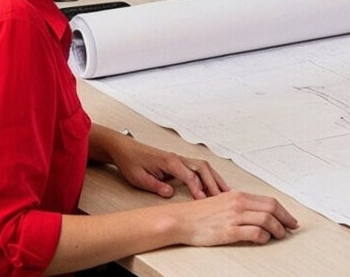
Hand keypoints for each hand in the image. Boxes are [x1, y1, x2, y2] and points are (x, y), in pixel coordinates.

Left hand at [99, 131, 227, 198]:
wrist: (125, 149)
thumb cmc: (131, 162)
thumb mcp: (139, 178)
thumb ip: (155, 185)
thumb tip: (170, 193)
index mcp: (169, 161)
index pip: (189, 175)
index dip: (198, 188)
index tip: (203, 200)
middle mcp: (177, 158)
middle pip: (202, 169)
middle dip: (213, 183)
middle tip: (222, 197)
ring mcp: (180, 159)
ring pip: (203, 167)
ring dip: (214, 178)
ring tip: (225, 191)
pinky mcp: (179, 162)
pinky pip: (198, 168)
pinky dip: (209, 175)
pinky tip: (213, 184)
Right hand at [166, 191, 297, 247]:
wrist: (181, 220)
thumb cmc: (199, 214)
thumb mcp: (223, 202)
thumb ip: (239, 204)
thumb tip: (256, 211)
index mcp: (238, 195)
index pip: (269, 201)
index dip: (283, 210)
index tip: (289, 218)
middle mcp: (238, 204)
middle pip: (272, 208)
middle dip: (286, 219)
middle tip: (292, 227)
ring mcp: (234, 217)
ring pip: (266, 220)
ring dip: (278, 229)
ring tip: (280, 235)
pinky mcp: (229, 231)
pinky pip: (254, 233)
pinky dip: (264, 237)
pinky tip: (264, 240)